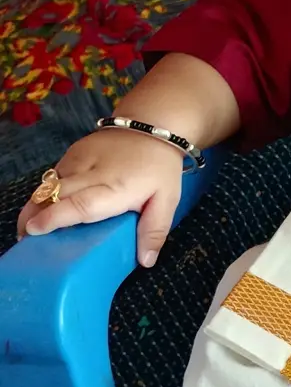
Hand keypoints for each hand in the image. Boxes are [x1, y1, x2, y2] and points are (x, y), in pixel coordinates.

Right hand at [17, 128, 185, 266]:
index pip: (80, 204)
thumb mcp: (167, 200)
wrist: (152, 125)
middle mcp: (92, 173)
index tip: (33, 231)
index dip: (54, 218)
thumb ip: (154, 230)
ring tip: (30, 227)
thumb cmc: (160, 167)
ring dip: (36, 205)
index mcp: (116, 188)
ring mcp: (79, 160)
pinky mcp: (72, 153)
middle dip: (34, 216)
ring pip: (48, 184)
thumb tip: (146, 261)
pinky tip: (47, 206)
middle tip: (26, 239)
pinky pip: (53, 175)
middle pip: (54, 195)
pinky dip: (46, 191)